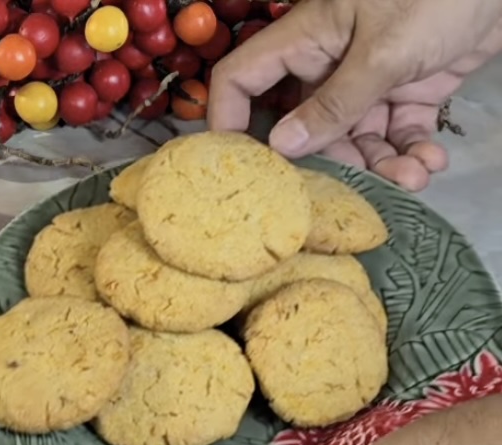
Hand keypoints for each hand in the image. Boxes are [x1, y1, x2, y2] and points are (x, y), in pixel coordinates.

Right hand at [208, 0, 501, 190]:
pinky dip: (410, 153)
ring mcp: (366, 79)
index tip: (237, 166)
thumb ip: (335, 103)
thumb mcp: (384, 51)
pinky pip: (393, 134)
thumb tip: (283, 146)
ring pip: (353, 138)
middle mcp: (328, 64)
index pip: (243, 78)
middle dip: (330, 161)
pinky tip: (428, 163)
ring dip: (381, 165)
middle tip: (349, 192)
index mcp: (306, 40)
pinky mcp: (404, 91)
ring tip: (413, 179)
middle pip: (303, 127)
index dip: (228, 119)